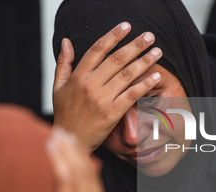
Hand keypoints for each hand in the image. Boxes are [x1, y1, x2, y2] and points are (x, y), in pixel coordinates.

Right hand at [17, 129, 108, 191]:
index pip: (68, 185)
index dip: (59, 161)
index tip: (48, 142)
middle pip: (82, 176)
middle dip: (70, 151)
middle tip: (57, 131)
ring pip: (92, 178)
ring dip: (80, 156)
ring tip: (67, 136)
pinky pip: (96, 186)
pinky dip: (88, 167)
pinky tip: (78, 154)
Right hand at [53, 22, 162, 153]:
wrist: (70, 141)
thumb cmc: (65, 114)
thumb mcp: (57, 87)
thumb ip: (63, 63)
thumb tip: (66, 41)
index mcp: (78, 77)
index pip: (97, 50)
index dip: (113, 36)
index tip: (126, 26)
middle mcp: (90, 85)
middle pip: (116, 59)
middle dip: (135, 45)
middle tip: (150, 35)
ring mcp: (102, 99)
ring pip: (127, 75)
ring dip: (145, 61)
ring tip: (157, 52)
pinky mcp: (112, 113)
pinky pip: (132, 95)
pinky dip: (145, 84)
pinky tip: (156, 76)